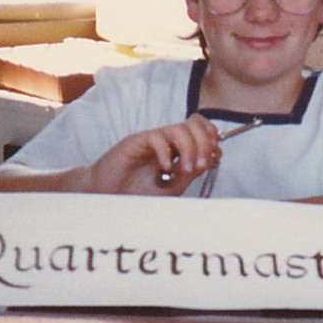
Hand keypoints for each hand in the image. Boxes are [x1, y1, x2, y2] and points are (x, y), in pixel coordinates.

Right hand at [86, 113, 221, 194]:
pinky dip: (165, 152)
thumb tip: (210, 159)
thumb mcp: (172, 188)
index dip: (212, 139)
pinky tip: (164, 168)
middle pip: (194, 125)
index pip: (201, 130)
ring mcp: (152, 140)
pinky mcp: (136, 141)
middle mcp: (167, 141)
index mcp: (178, 149)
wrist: (109, 197)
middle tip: (200, 164)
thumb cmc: (137, 192)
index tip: (214, 158)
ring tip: (185, 170)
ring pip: (178, 128)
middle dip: (204, 143)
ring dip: (188, 148)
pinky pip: (156, 138)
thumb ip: (189, 174)